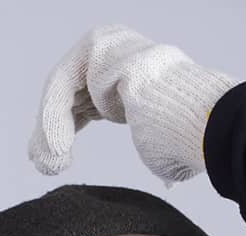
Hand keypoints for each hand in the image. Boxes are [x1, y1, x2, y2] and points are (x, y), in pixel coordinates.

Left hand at [27, 24, 239, 187]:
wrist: (203, 124)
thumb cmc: (189, 136)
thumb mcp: (161, 139)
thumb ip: (152, 142)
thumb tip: (169, 178)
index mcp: (135, 70)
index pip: (85, 95)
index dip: (66, 127)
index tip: (56, 160)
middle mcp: (119, 49)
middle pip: (69, 90)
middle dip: (50, 130)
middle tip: (43, 163)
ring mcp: (110, 46)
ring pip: (61, 89)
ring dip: (49, 131)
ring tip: (50, 164)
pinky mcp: (99, 50)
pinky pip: (62, 86)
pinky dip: (52, 121)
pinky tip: (56, 151)